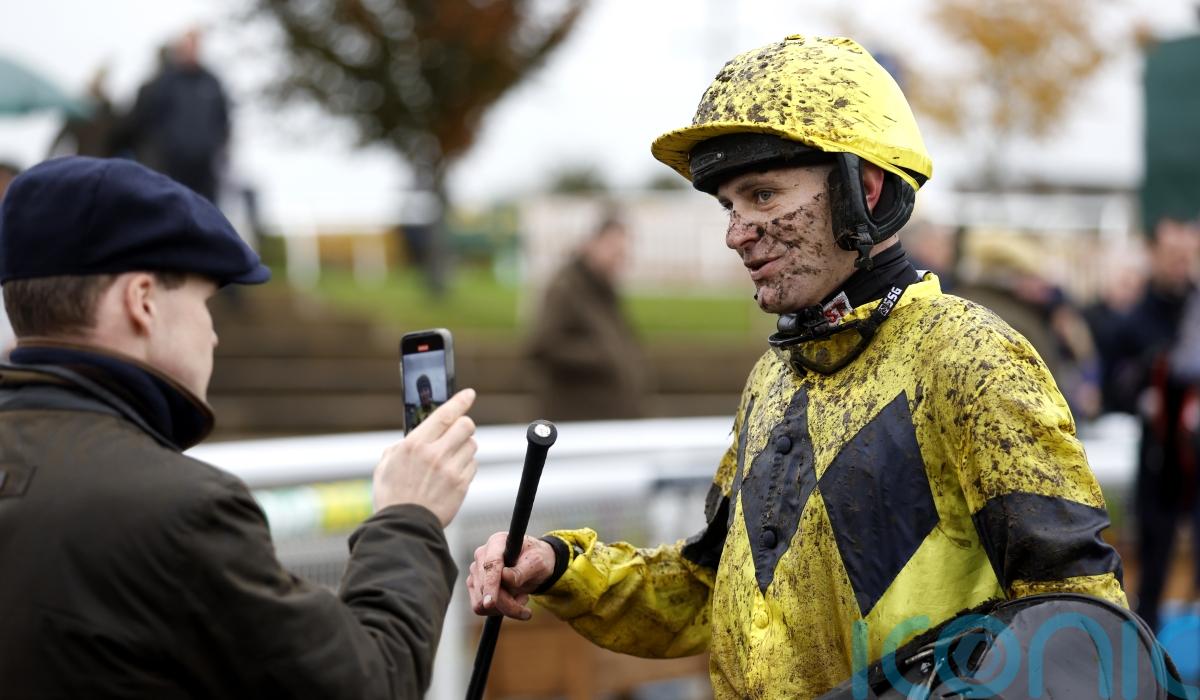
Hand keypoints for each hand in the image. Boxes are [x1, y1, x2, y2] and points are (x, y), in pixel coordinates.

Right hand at [372, 388, 477, 525]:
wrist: (403, 526)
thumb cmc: (392, 496)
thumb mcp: (386, 465)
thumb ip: (402, 446)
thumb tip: (415, 436)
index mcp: (415, 444)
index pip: (445, 414)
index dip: (460, 401)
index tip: (469, 394)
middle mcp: (435, 453)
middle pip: (466, 425)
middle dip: (463, 426)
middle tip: (456, 434)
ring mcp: (450, 469)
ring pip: (471, 445)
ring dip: (463, 449)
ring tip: (448, 461)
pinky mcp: (461, 484)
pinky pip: (472, 465)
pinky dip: (465, 467)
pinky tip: (451, 476)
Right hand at [467, 531, 556, 619]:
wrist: (533, 564)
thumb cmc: (536, 559)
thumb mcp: (537, 563)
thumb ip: (522, 571)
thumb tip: (504, 576)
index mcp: (497, 543)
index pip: (491, 565)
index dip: (490, 584)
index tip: (490, 603)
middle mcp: (481, 555)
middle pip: (486, 588)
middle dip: (507, 602)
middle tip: (526, 599)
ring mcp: (475, 571)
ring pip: (480, 602)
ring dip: (503, 607)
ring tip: (520, 596)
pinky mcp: (473, 585)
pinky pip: (479, 607)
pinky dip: (496, 610)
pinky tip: (510, 599)